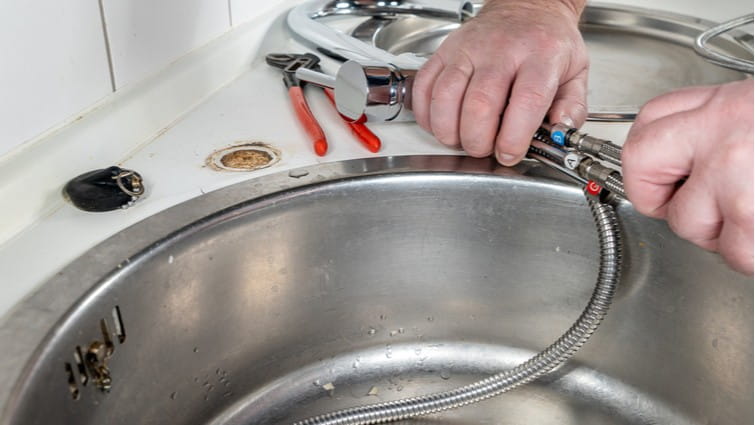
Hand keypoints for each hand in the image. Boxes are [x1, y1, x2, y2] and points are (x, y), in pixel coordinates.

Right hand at [412, 0, 588, 165]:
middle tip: (485, 148)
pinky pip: (424, 87)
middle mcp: (501, 51)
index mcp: (539, 56)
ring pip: (446, 97)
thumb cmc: (546, 43)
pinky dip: (426, 114)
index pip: (526, 100)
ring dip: (450, 131)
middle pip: (480, 104)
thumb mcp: (576, 72)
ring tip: (462, 139)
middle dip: (478, 140)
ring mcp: (467, 50)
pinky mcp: (444, 52)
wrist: (525, 8)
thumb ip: (573, 108)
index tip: (510, 152)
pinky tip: (441, 123)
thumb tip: (559, 133)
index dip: (514, 137)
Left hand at [622, 79, 753, 273]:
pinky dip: (754, 254)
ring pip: (687, 223)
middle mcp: (721, 131)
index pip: (648, 125)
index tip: (660, 178)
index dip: (648, 162)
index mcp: (723, 105)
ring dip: (725, 235)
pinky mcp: (753, 213)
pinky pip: (737, 254)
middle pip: (641, 172)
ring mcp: (734, 171)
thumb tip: (690, 165)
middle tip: (710, 209)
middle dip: (667, 202)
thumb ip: (719, 132)